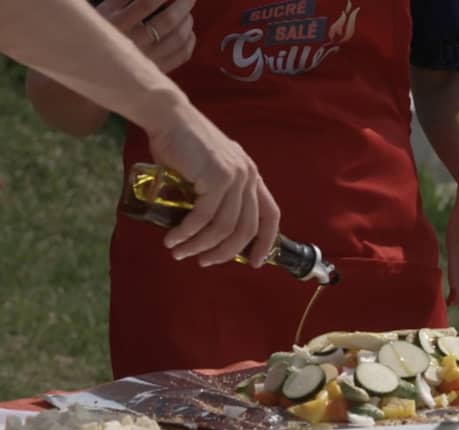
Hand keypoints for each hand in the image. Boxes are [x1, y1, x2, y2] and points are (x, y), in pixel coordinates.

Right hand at [97, 0, 196, 72]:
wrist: (100, 65)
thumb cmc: (104, 28)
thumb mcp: (108, 8)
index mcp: (119, 24)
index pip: (146, 2)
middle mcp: (135, 44)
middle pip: (168, 20)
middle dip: (184, 4)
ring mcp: (148, 60)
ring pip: (178, 39)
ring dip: (187, 22)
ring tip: (187, 14)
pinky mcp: (157, 71)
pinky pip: (181, 56)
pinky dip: (189, 41)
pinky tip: (188, 33)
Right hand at [146, 101, 280, 267]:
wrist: (168, 117)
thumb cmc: (184, 147)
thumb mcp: (210, 173)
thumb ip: (217, 197)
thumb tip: (209, 235)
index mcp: (252, 177)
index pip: (270, 216)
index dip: (265, 243)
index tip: (253, 263)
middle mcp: (249, 177)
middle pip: (245, 229)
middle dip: (224, 252)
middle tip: (203, 262)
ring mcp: (235, 176)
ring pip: (223, 228)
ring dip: (199, 246)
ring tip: (179, 252)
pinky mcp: (217, 177)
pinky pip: (203, 217)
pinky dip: (187, 233)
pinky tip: (173, 240)